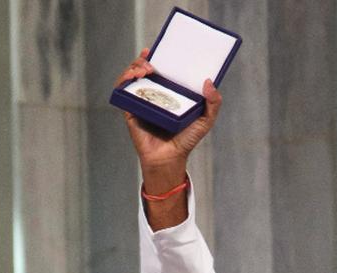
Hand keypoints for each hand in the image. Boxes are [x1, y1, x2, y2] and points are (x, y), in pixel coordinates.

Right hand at [115, 49, 221, 189]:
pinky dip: (124, 80)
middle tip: (151, 62)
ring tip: (144, 70)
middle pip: (143, 69)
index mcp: (168, 93)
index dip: (157, 56)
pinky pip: (122, 91)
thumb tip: (209, 82)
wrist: (170, 159)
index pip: (160, 69)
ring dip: (134, 67)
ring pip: (131, 77)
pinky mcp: (130, 110)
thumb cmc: (186, 141)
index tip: (156, 49)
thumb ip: (214, 103)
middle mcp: (153, 95)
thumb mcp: (205, 120)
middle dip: (143, 60)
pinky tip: (133, 77)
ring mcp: (140, 102)